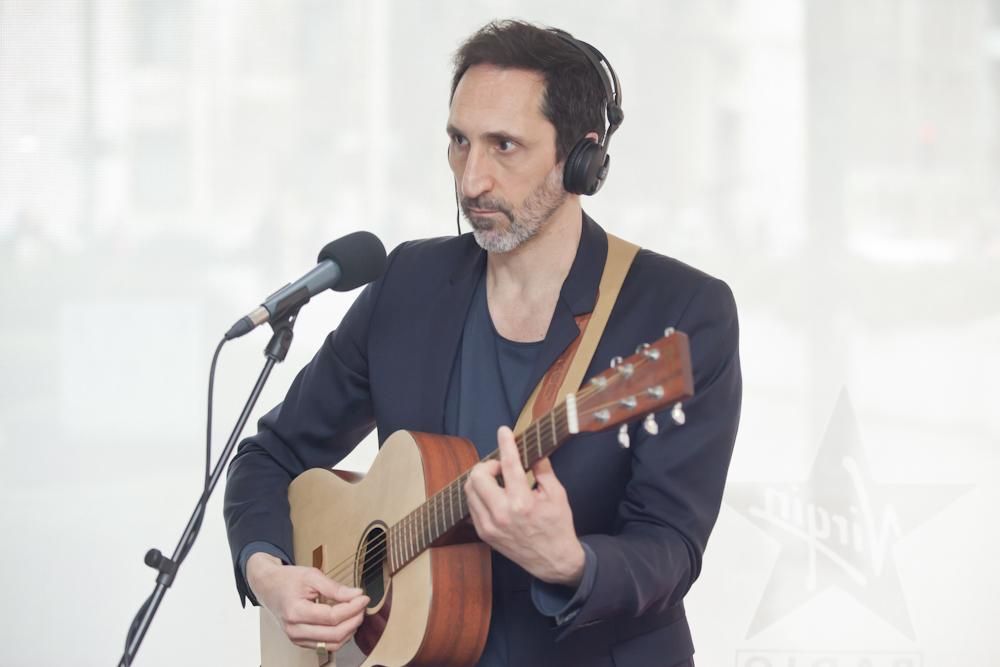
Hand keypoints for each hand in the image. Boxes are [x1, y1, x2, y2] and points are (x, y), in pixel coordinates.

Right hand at [246, 552, 368, 651]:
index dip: (352, 608)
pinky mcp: (301, 642)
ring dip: (349, 630)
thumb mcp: (312, 576)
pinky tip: (346, 621)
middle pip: (334, 634)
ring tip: (356, 613)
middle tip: (362, 606)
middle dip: (354, 620)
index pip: (332, 617)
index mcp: (296, 612)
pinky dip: (340, 635)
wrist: (268, 587)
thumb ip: (335, 587)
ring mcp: (297, 638)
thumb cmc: (288, 580)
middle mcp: (295, 630)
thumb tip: (356, 595)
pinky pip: (326, 646)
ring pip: (332, 644)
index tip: (363, 597)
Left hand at [464, 426, 585, 585]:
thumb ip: (543, 469)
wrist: (553, 561)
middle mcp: (502, 514)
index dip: (506, 444)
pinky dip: (480, 494)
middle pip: (478, 476)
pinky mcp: (484, 533)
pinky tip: (494, 494)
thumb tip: (534, 449)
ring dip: (481, 479)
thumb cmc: (557, 526)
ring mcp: (490, 526)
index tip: (504, 431)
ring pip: (470, 490)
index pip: (509, 465)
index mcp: (523, 503)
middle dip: (488, 465)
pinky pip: (472, 505)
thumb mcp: (557, 495)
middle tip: (502, 467)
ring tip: (498, 480)